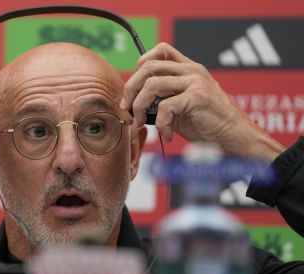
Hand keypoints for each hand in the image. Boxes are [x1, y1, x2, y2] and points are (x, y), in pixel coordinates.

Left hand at [120, 42, 283, 161]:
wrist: (233, 136)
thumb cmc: (206, 124)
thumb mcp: (180, 107)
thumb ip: (161, 99)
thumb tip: (132, 104)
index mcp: (189, 69)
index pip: (161, 50)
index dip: (142, 63)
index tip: (134, 86)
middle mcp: (192, 71)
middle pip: (149, 67)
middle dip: (131, 88)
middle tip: (127, 108)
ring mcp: (195, 82)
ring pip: (152, 85)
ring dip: (140, 106)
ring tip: (141, 122)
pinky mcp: (197, 97)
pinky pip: (165, 107)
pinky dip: (161, 124)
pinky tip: (166, 134)